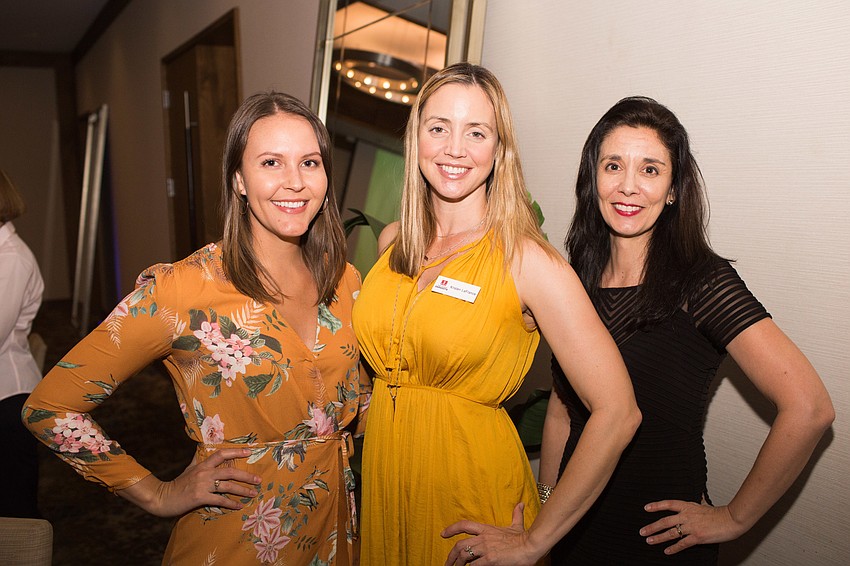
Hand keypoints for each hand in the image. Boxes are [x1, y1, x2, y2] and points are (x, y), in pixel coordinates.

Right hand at [118, 448, 259, 516]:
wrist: (162, 497)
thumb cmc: (178, 484)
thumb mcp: (189, 468)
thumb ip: (199, 459)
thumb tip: (204, 448)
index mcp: (203, 465)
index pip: (222, 454)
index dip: (236, 452)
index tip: (250, 452)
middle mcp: (204, 473)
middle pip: (230, 471)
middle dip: (246, 475)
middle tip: (258, 479)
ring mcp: (202, 485)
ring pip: (228, 486)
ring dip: (243, 490)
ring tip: (253, 493)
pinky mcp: (200, 497)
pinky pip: (220, 500)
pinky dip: (231, 503)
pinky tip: (239, 506)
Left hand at [441, 502, 540, 565]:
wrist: (531, 545)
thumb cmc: (524, 537)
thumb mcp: (517, 524)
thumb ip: (516, 514)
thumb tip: (520, 504)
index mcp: (487, 529)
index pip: (464, 525)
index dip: (451, 529)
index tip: (443, 534)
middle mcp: (483, 538)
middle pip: (460, 544)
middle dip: (451, 555)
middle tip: (448, 563)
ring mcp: (486, 548)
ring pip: (464, 555)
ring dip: (457, 564)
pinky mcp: (490, 559)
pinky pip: (474, 565)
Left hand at [640, 499, 745, 554]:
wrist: (731, 520)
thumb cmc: (719, 513)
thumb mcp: (705, 504)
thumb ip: (698, 502)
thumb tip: (699, 496)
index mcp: (688, 506)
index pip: (668, 504)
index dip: (656, 506)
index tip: (646, 508)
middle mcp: (687, 515)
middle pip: (665, 520)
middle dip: (652, 527)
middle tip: (642, 531)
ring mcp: (691, 526)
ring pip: (670, 532)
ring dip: (658, 537)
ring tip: (649, 541)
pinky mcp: (697, 537)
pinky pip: (682, 543)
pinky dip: (673, 548)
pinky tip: (667, 551)